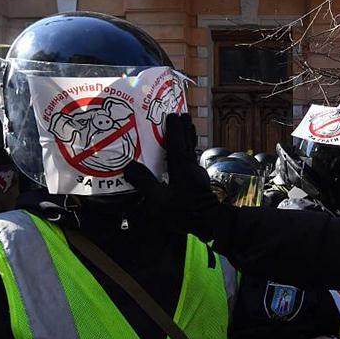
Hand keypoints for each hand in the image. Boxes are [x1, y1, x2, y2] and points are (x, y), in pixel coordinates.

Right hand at [123, 113, 218, 236]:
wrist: (210, 224)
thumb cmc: (184, 212)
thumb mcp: (159, 200)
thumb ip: (145, 182)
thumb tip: (129, 166)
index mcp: (181, 167)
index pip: (176, 143)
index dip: (173, 128)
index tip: (172, 114)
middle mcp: (191, 167)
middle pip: (188, 143)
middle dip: (185, 129)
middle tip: (184, 115)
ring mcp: (198, 175)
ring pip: (192, 152)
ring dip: (189, 139)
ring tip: (188, 129)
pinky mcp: (200, 183)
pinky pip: (192, 162)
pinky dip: (189, 153)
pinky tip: (187, 157)